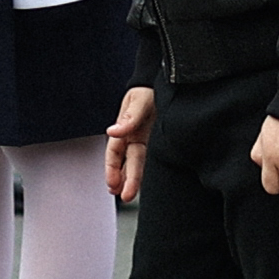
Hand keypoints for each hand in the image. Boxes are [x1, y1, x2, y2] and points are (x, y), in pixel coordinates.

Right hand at [103, 85, 154, 205]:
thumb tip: (112, 132)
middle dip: (124, 180)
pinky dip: (145, 172)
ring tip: (128, 196)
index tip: (112, 183)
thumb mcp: (138, 101)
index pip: (115, 152)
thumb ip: (128, 117)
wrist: (166, 82)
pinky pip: (150, 160)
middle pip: (127, 162)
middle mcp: (134, 137)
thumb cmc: (148, 90)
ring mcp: (146, 140)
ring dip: (131, 179)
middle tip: (123, 196)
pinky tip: (144, 184)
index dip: (112, 168)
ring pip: (137, 164)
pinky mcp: (159, 142)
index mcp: (125, 128)